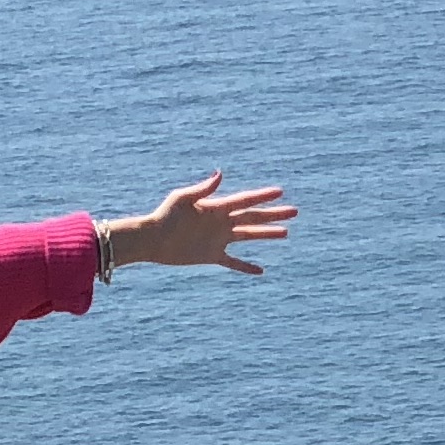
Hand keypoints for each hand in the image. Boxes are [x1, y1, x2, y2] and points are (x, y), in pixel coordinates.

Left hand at [109, 172, 297, 275]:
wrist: (150, 240)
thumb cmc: (163, 216)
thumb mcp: (182, 199)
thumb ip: (203, 188)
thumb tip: (220, 174)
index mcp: (215, 208)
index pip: (244, 201)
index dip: (262, 196)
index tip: (280, 191)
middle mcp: (220, 222)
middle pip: (252, 218)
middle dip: (273, 215)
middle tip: (294, 211)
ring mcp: (218, 239)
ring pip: (248, 236)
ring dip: (266, 234)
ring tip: (285, 233)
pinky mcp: (211, 255)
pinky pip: (233, 262)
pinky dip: (246, 266)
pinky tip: (260, 270)